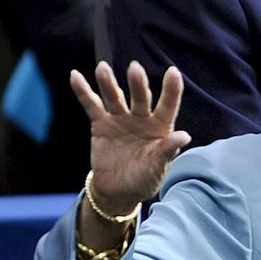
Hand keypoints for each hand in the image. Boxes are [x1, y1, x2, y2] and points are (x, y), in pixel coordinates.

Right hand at [71, 61, 189, 214]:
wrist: (119, 191)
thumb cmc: (145, 179)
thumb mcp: (158, 167)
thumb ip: (168, 150)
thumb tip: (185, 136)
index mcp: (160, 127)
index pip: (168, 105)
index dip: (171, 89)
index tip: (173, 71)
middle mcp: (141, 118)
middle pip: (140, 97)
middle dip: (137, 84)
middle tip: (134, 69)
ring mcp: (120, 119)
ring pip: (115, 97)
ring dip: (108, 83)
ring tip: (103, 68)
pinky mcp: (101, 125)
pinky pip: (91, 106)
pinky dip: (83, 91)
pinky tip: (75, 76)